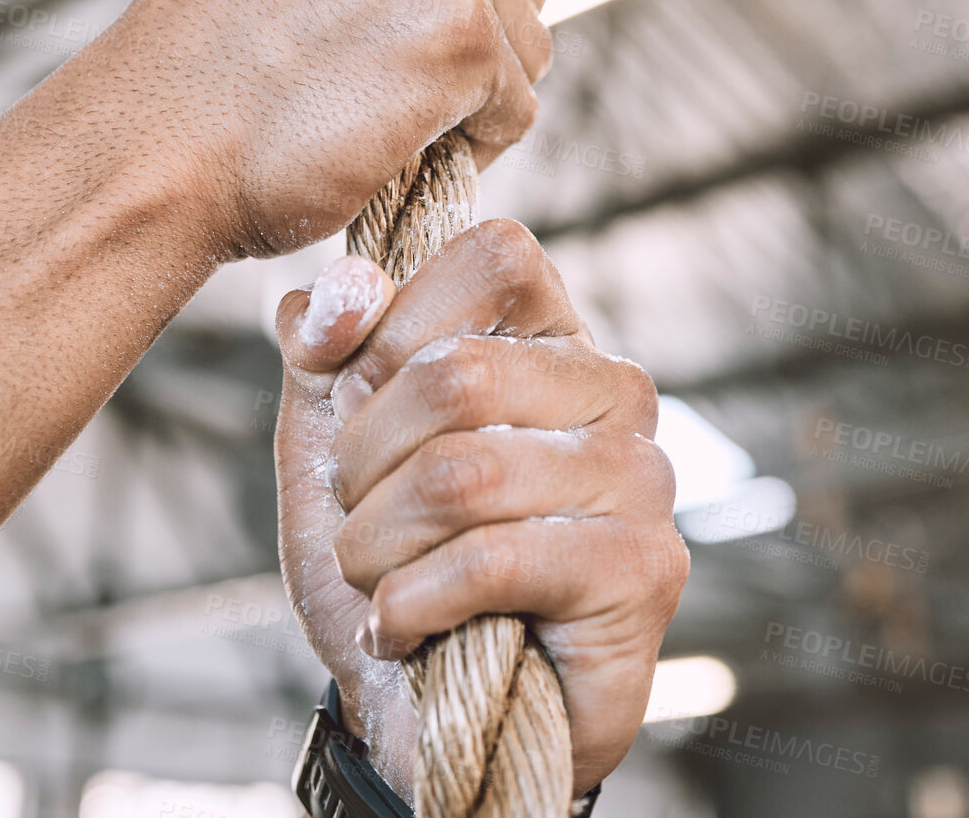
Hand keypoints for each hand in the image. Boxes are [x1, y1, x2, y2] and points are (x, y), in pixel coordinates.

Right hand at [98, 0, 551, 258]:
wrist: (155, 142)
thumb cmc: (205, 51)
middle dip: (469, 22)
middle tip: (369, 63)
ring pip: (528, 32)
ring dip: (471, 84)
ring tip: (371, 100)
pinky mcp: (465, 33)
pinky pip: (518, 104)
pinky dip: (470, 139)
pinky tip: (389, 137)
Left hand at [273, 220, 688, 797]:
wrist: (418, 713)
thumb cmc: (388, 561)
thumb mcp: (325, 439)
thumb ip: (323, 344)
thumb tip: (340, 290)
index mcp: (548, 338)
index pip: (493, 255)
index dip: (392, 326)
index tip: (353, 401)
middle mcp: (613, 391)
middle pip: (456, 372)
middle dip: (362, 465)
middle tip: (359, 520)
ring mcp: (641, 478)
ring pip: (462, 473)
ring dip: (376, 546)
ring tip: (379, 582)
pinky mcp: (645, 570)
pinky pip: (492, 559)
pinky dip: (411, 604)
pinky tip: (404, 629)